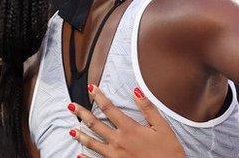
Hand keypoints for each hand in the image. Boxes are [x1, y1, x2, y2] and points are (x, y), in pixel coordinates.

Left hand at [67, 84, 184, 157]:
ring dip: (80, 135)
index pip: (109, 109)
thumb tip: (136, 91)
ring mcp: (114, 155)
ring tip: (70, 130)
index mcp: (129, 129)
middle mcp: (118, 141)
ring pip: (92, 143)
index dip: (99, 97)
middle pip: (95, 124)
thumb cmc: (167, 150)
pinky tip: (79, 155)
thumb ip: (148, 109)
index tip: (91, 88)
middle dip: (82, 113)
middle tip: (71, 106)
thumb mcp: (162, 126)